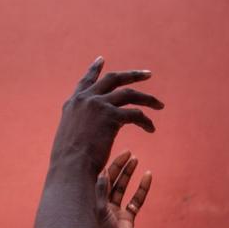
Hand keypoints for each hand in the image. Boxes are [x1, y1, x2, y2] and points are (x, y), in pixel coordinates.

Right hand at [50, 57, 164, 175]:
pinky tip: (151, 128)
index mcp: (73, 103)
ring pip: (129, 94)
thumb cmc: (69, 163)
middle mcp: (85, 99)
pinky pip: (135, 114)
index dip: (94, 70)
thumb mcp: (69, 137)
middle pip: (113, 79)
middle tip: (148, 74)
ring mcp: (98, 105)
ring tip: (160, 105)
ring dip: (147, 98)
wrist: (70, 168)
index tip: (101, 59)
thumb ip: (78, 125)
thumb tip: (86, 128)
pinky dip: (145, 120)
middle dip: (132, 75)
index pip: (86, 81)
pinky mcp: (111, 116)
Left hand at [97, 151, 152, 227]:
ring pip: (123, 189)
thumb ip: (101, 192)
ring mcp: (116, 212)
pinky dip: (143, 188)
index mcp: (93, 202)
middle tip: (128, 153)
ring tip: (136, 159)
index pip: (101, 179)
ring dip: (130, 174)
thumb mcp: (99, 212)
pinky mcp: (127, 220)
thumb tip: (102, 171)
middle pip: (112, 181)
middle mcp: (103, 205)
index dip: (110, 165)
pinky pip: (137, 201)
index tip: (118, 153)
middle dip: (120, 167)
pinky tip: (148, 175)